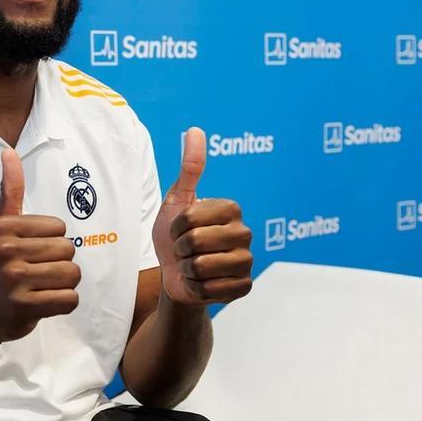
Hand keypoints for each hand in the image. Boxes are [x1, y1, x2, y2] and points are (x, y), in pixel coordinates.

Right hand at [0, 148, 80, 342]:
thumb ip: (10, 191)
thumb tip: (9, 152)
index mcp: (2, 228)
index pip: (60, 227)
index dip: (52, 242)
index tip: (30, 253)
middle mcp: (5, 250)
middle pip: (68, 250)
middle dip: (59, 264)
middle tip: (35, 274)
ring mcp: (13, 280)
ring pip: (73, 275)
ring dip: (64, 285)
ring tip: (41, 287)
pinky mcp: (24, 307)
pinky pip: (70, 299)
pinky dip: (63, 303)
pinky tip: (43, 303)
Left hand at [152, 128, 253, 305]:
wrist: (175, 274)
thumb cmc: (175, 235)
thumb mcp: (177, 201)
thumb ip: (189, 168)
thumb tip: (195, 130)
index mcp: (231, 208)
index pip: (188, 219)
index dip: (174, 227)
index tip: (179, 228)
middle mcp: (245, 233)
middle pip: (194, 242)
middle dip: (180, 249)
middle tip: (185, 249)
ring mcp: (247, 261)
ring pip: (201, 267)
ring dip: (187, 270)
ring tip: (192, 265)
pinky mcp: (244, 287)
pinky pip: (209, 289)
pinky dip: (196, 288)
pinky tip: (201, 282)